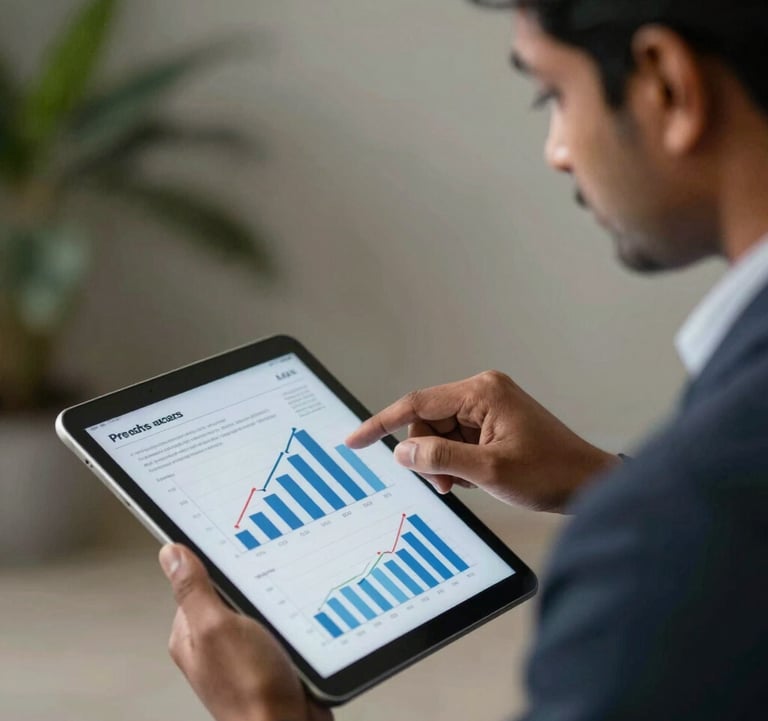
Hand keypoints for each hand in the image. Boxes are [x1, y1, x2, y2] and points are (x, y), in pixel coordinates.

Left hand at [159, 544, 332, 720]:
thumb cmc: (249, 692)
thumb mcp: (217, 628)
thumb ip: (194, 590)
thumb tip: (172, 554)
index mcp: (190, 635)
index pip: (198, 580)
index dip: (218, 564)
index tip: (236, 553)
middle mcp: (214, 644)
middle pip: (233, 593)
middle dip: (254, 586)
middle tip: (265, 591)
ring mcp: (244, 653)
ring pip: (261, 608)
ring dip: (276, 605)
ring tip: (283, 615)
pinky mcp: (272, 659)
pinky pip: (282, 626)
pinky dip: (291, 622)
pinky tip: (297, 627)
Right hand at [346, 370, 617, 512]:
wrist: (588, 483)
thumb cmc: (550, 473)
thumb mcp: (488, 472)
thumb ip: (439, 459)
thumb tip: (402, 451)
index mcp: (481, 392)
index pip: (417, 404)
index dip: (381, 424)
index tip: (355, 441)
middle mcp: (483, 392)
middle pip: (428, 422)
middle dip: (428, 455)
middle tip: (444, 485)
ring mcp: (490, 406)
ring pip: (442, 434)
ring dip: (444, 462)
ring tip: (465, 484)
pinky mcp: (494, 421)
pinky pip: (459, 440)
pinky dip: (458, 461)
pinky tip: (476, 477)